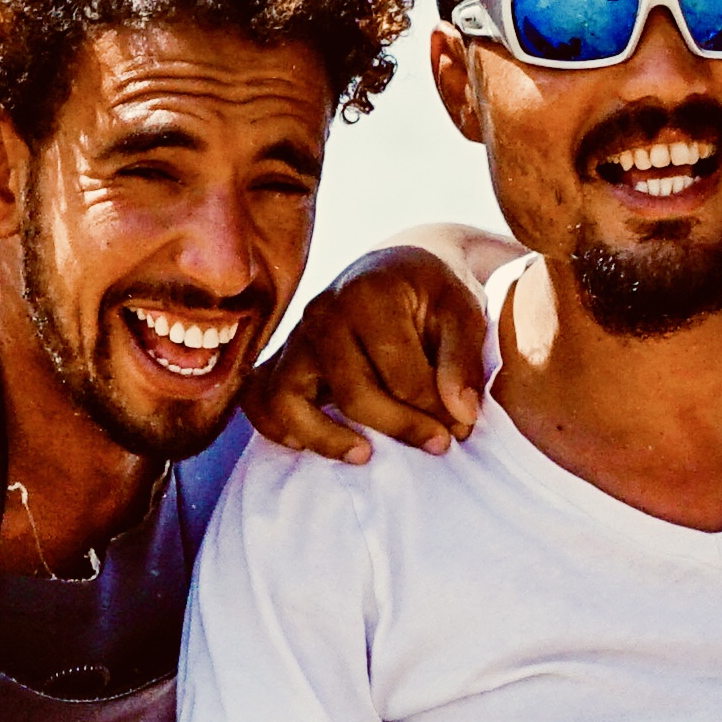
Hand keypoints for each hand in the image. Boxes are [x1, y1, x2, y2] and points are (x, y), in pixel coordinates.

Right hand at [249, 245, 493, 462]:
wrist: (399, 266)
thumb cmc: (434, 293)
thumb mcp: (464, 314)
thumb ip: (463, 362)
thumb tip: (459, 416)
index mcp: (369, 294)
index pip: (399, 373)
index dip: (433, 409)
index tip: (461, 426)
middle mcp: (323, 313)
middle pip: (353, 393)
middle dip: (400, 427)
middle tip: (438, 444)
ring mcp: (296, 336)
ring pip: (288, 401)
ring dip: (325, 438)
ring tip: (365, 455)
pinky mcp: (281, 357)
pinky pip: (257, 399)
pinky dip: (275, 427)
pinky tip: (310, 444)